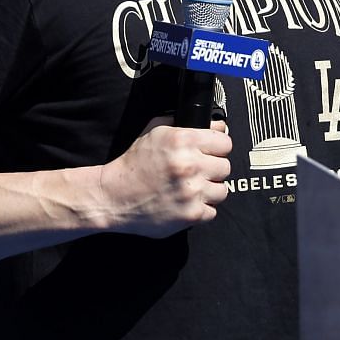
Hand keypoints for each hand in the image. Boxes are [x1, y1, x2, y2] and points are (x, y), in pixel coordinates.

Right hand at [96, 116, 231, 237]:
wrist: (113, 196)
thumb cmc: (134, 163)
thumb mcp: (155, 132)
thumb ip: (186, 124)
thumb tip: (218, 126)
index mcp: (183, 141)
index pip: (225, 143)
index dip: (218, 147)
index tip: (211, 152)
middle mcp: (190, 165)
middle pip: (225, 167)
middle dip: (212, 169)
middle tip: (197, 172)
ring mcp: (192, 192)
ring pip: (222, 190)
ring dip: (209, 190)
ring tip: (191, 189)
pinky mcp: (191, 215)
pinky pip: (212, 212)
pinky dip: (201, 209)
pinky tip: (186, 203)